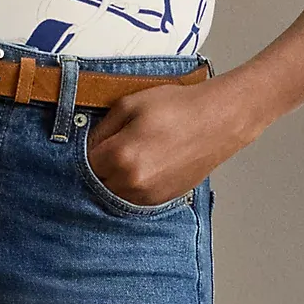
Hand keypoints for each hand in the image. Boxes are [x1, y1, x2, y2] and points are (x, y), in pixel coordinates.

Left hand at [84, 75, 245, 204]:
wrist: (217, 121)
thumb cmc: (178, 108)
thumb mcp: (129, 103)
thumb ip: (102, 127)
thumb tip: (89, 144)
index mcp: (121, 156)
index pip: (86, 161)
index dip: (92, 148)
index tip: (102, 139)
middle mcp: (133, 182)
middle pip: (98, 180)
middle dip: (103, 164)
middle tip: (119, 145)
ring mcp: (149, 195)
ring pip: (115, 193)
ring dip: (117, 177)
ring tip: (136, 153)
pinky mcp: (163, 200)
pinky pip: (135, 198)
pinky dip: (134, 185)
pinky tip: (148, 164)